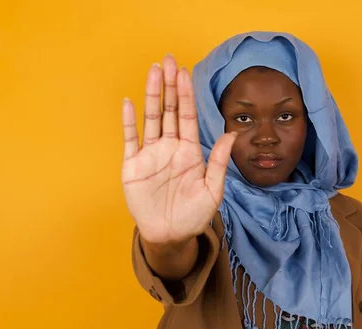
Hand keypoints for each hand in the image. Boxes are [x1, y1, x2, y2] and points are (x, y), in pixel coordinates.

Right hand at [121, 54, 235, 244]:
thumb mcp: (213, 190)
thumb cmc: (194, 214)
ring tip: (153, 71)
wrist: (171, 235)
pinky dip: (129, 122)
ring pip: (151, 118)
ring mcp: (150, 155)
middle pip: (169, 110)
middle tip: (168, 60)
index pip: (188, 116)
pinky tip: (129, 103)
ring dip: (152, 95)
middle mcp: (169, 148)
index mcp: (189, 151)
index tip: (185, 73)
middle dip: (170, 85)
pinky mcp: (133, 167)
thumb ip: (219, 161)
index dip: (186, 94)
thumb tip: (232, 133)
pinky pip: (130, 140)